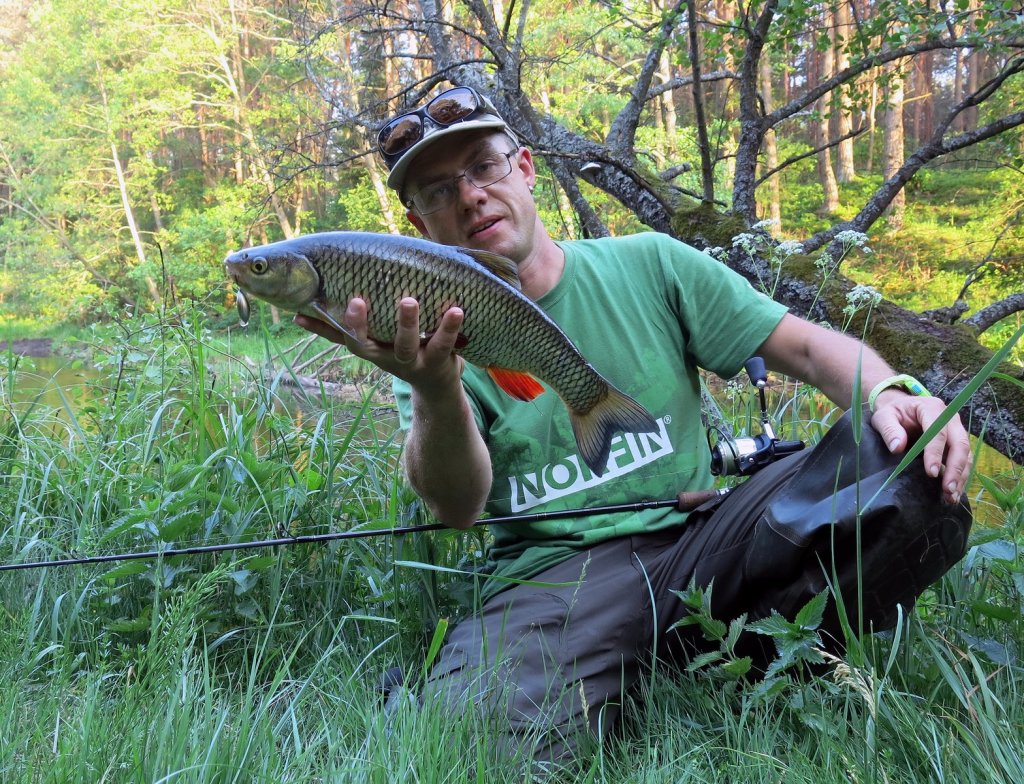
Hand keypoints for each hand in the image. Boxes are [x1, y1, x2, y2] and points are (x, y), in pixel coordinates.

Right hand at [294, 297, 465, 391]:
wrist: (437, 388)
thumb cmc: (402, 351)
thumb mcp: (376, 341)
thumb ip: (351, 325)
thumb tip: (302, 308)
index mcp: (369, 349)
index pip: (340, 337)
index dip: (320, 328)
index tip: (303, 311)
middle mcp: (386, 357)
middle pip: (367, 344)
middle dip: (359, 324)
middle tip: (356, 300)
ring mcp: (412, 361)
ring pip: (405, 344)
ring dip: (406, 323)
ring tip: (408, 300)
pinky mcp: (439, 361)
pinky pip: (444, 344)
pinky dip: (450, 327)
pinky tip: (455, 309)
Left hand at [869, 391, 972, 504]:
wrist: (901, 407)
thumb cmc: (893, 412)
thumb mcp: (884, 416)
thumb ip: (889, 429)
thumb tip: (897, 447)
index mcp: (932, 408)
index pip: (938, 432)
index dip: (936, 453)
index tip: (932, 472)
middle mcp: (950, 418)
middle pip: (960, 444)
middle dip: (955, 468)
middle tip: (947, 489)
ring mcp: (956, 430)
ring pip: (966, 454)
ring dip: (961, 476)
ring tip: (951, 496)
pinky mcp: (956, 442)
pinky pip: (964, 459)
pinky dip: (960, 476)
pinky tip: (954, 492)